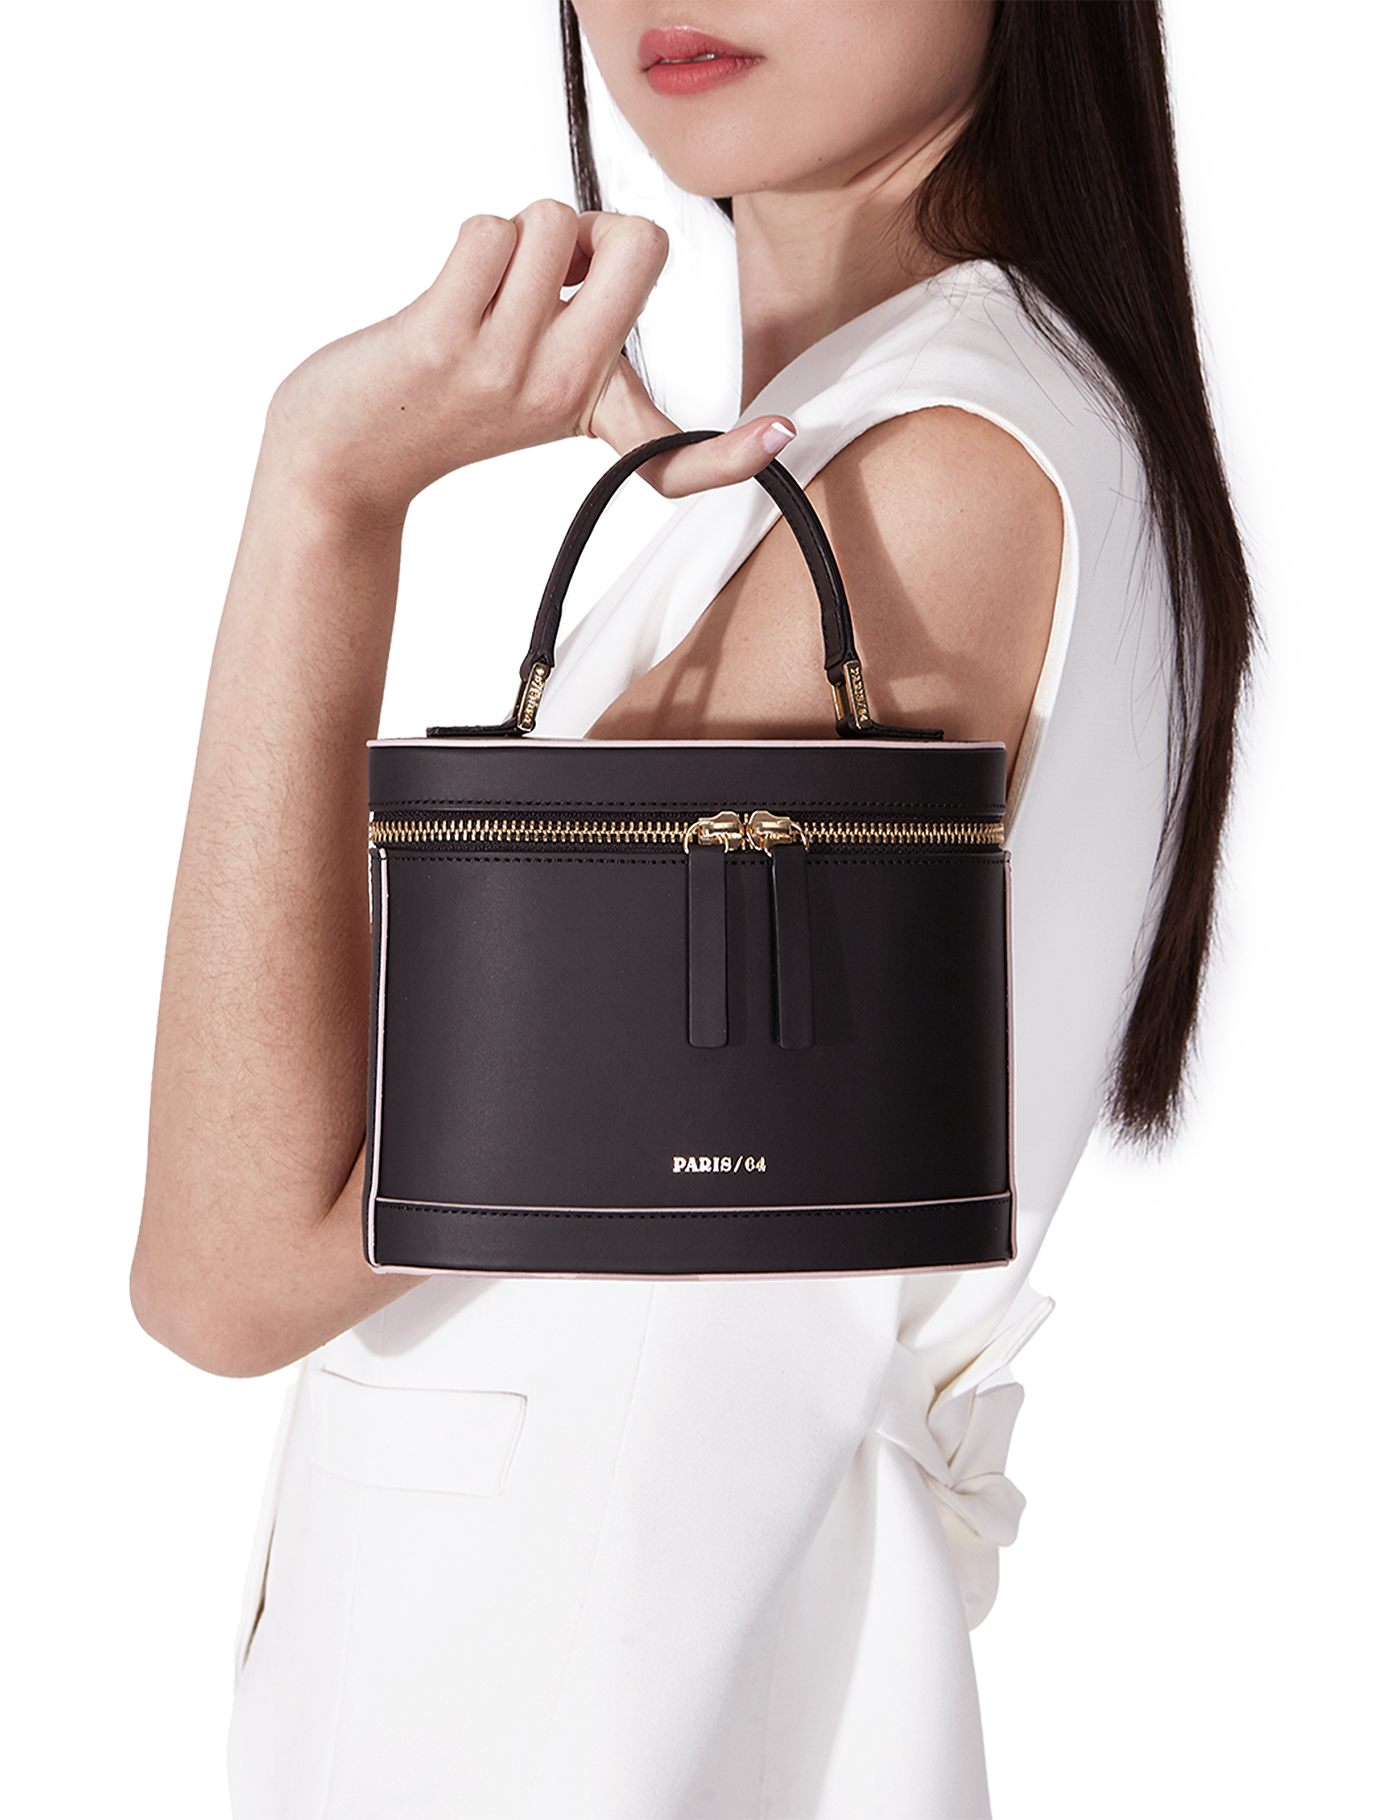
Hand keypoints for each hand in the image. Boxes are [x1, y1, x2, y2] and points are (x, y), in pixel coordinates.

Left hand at [263, 199, 794, 522]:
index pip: (675, 454)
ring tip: (491, 286)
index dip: (733, 451)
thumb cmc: (431, 403)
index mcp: (590, 410)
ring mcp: (506, 370)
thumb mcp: (530, 382)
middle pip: (639, 245)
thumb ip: (586, 316)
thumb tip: (606, 239)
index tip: (779, 439)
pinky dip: (476, 239)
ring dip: (522, 231)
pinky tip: (457, 289)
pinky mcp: (447, 342)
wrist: (343, 454)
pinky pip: (493, 233)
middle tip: (552, 276)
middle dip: (596, 227)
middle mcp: (559, 393)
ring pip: (557, 222)